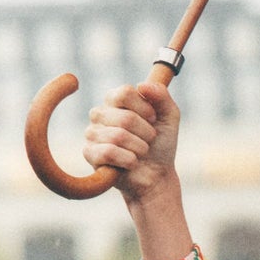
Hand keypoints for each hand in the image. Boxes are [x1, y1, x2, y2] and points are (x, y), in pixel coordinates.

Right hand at [82, 81, 180, 204]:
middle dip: (146, 133)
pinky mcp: (89, 153)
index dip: (145, 109)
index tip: (153, 119)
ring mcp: (92, 133)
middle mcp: (100, 113)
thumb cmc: (160, 144)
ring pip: (119, 136)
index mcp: (115, 100)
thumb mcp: (169, 117)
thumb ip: (162, 96)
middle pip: (125, 117)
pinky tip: (131, 163)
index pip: (125, 93)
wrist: (157, 175)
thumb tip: (143, 84)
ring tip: (140, 153)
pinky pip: (109, 152)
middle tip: (149, 141)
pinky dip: (129, 160)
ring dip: (139, 148)